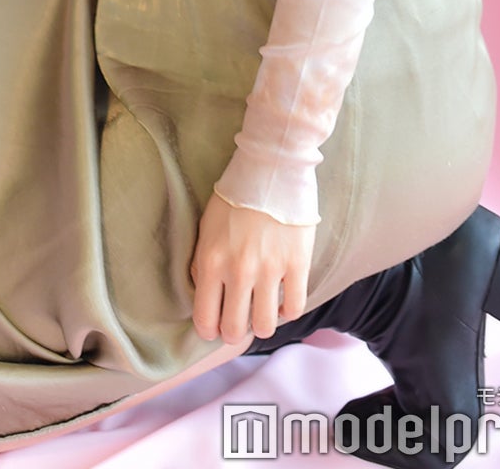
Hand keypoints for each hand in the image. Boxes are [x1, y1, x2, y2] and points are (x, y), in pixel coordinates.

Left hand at [189, 190, 315, 344]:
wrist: (271, 167)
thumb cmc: (234, 196)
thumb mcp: (206, 227)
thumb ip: (201, 262)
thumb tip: (204, 293)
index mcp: (211, 261)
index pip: (205, 319)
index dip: (209, 331)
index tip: (214, 329)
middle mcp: (239, 271)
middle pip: (235, 329)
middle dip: (235, 331)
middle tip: (239, 322)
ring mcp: (270, 269)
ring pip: (266, 325)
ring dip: (263, 323)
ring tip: (262, 310)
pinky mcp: (298, 264)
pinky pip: (295, 307)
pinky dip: (288, 309)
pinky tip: (283, 298)